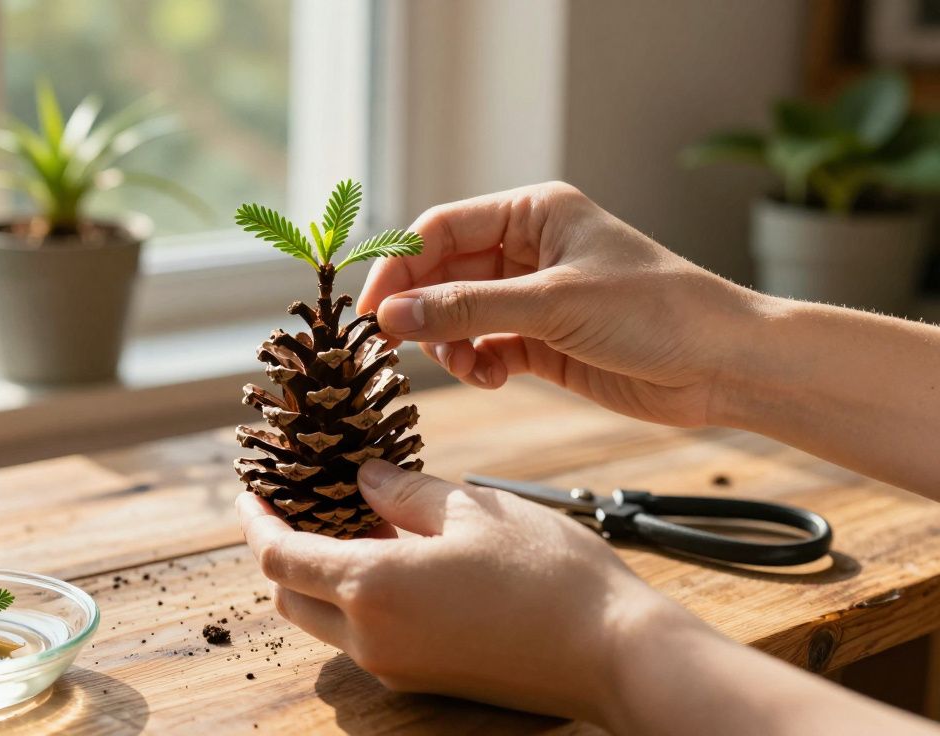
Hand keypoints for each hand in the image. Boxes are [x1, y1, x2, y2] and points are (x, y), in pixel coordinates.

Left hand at [237, 459, 695, 723]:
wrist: (614, 654)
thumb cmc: (548, 574)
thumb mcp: (471, 508)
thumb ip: (403, 492)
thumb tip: (363, 480)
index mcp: (372, 588)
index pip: (279, 557)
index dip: (256, 521)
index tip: (252, 491)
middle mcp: (371, 639)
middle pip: (290, 597)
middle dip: (283, 549)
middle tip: (300, 502)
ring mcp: (398, 668)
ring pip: (326, 621)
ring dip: (323, 576)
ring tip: (356, 521)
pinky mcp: (426, 679)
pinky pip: (367, 637)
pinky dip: (358, 598)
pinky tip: (395, 557)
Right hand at [356, 182, 765, 426]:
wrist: (722, 366)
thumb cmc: (656, 311)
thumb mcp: (552, 304)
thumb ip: (467, 309)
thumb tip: (391, 315)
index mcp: (534, 213)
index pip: (440, 229)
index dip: (400, 267)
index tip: (372, 310)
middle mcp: (529, 250)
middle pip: (443, 274)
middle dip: (422, 311)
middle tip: (395, 347)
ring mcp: (534, 297)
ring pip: (459, 316)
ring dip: (451, 344)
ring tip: (468, 367)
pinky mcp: (543, 342)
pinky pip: (486, 348)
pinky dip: (479, 364)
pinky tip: (494, 378)